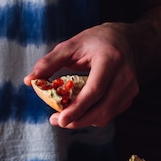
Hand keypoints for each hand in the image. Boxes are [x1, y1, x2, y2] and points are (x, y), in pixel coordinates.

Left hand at [24, 23, 139, 128]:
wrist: (127, 39)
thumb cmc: (95, 41)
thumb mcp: (71, 45)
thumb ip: (49, 62)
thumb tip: (29, 81)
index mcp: (110, 59)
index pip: (95, 90)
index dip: (77, 108)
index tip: (60, 120)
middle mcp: (125, 75)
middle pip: (102, 108)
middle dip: (77, 120)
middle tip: (55, 121)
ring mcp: (131, 87)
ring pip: (106, 115)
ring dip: (83, 121)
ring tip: (64, 117)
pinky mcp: (130, 96)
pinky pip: (110, 114)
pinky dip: (92, 117)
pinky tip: (80, 112)